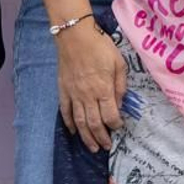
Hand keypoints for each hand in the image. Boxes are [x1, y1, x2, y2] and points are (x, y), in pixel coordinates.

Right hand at [57, 21, 126, 150]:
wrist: (74, 36)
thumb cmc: (100, 47)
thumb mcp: (119, 63)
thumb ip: (120, 85)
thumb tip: (120, 104)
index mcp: (103, 89)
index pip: (110, 116)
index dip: (115, 125)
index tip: (119, 127)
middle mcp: (88, 96)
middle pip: (94, 123)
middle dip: (101, 138)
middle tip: (106, 147)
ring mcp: (73, 94)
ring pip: (79, 122)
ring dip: (86, 137)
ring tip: (92, 148)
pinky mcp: (63, 90)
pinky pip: (65, 111)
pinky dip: (69, 123)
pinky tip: (73, 132)